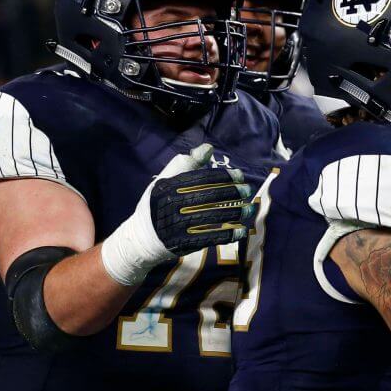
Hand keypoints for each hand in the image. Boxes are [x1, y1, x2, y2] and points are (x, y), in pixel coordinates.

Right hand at [101, 143, 253, 285]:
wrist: (140, 238)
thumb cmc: (157, 205)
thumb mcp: (165, 181)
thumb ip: (187, 164)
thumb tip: (209, 148)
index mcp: (169, 187)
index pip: (201, 178)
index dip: (223, 176)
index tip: (239, 175)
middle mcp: (173, 204)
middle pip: (209, 196)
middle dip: (232, 192)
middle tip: (248, 190)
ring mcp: (178, 225)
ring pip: (212, 217)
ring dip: (235, 212)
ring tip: (250, 209)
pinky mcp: (183, 242)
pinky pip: (210, 237)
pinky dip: (227, 235)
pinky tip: (241, 231)